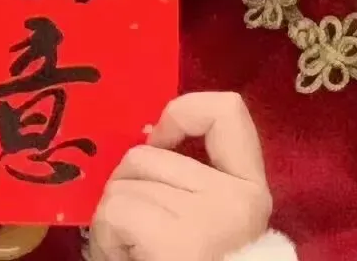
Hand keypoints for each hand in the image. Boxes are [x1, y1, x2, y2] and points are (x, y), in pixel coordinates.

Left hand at [90, 92, 272, 260]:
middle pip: (148, 152)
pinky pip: (116, 211)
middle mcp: (237, 197)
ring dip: (111, 219)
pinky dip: (105, 237)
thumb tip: (146, 138)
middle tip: (133, 236)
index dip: (181, 111)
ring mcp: (209, 218)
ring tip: (127, 253)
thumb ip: (187, 178)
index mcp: (251, 189)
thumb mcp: (200, 217)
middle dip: (126, 189)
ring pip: (124, 182)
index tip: (160, 140)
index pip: (227, 110)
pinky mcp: (176, 242)